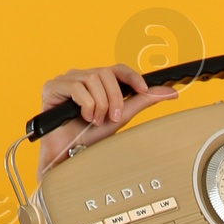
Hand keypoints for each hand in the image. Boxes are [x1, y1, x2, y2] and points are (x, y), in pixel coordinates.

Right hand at [34, 63, 178, 178]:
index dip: (132, 76)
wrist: (67, 154)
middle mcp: (81, 77)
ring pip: (93, 78)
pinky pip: (77, 87)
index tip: (144, 90)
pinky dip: (86, 105)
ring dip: (99, 104)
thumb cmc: (89, 136)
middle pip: (106, 73)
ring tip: (94, 121)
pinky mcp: (53, 86)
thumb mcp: (121, 117)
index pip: (117, 69)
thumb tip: (170, 92)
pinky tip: (83, 117)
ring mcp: (66, 80)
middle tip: (112, 118)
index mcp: (96, 82)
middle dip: (114, 98)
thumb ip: (143, 102)